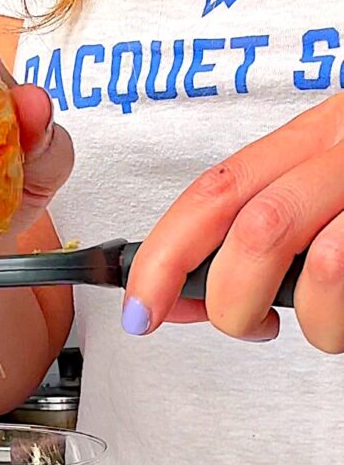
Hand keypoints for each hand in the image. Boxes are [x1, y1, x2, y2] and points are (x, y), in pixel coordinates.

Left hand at [123, 92, 343, 351]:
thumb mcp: (320, 189)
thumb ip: (252, 234)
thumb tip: (179, 297)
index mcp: (312, 139)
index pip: (212, 193)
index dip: (163, 258)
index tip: (141, 311)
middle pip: (252, 232)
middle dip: (228, 302)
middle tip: (247, 323)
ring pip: (318, 268)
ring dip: (307, 321)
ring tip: (320, 320)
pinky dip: (343, 325)